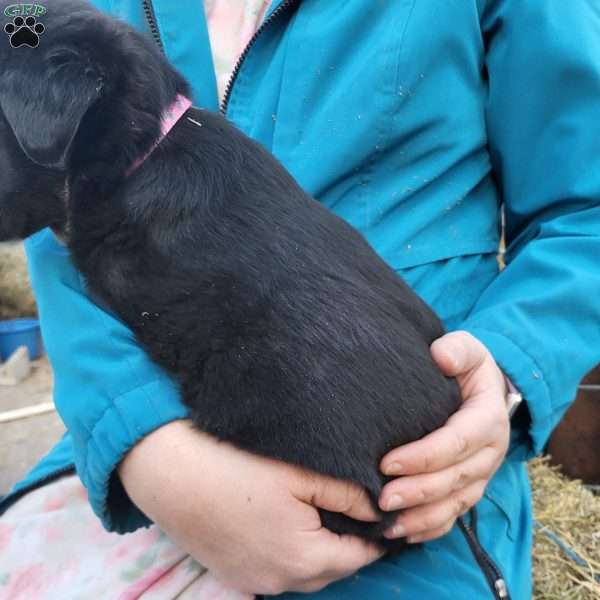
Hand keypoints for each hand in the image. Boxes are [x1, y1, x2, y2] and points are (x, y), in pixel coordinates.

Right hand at [119, 420, 382, 594]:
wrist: (170, 472)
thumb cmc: (237, 466)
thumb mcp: (299, 473)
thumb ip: (347, 494)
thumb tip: (380, 509)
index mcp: (303, 558)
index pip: (359, 557)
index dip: (376, 535)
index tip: (385, 514)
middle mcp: (279, 581)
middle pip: (333, 568)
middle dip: (350, 545)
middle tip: (357, 512)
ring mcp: (253, 582)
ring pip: (305, 572)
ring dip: (321, 551)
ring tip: (324, 516)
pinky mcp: (233, 575)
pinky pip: (277, 572)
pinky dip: (292, 555)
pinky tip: (288, 526)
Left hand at [379, 331, 509, 542]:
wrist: (481, 388)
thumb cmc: (466, 366)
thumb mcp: (468, 348)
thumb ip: (457, 349)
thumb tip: (441, 358)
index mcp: (488, 418)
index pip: (457, 442)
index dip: (423, 456)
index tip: (387, 462)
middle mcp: (489, 452)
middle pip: (455, 478)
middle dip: (418, 491)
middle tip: (381, 499)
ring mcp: (481, 473)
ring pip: (455, 503)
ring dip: (422, 516)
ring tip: (388, 524)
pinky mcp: (470, 487)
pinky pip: (455, 515)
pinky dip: (431, 528)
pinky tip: (403, 534)